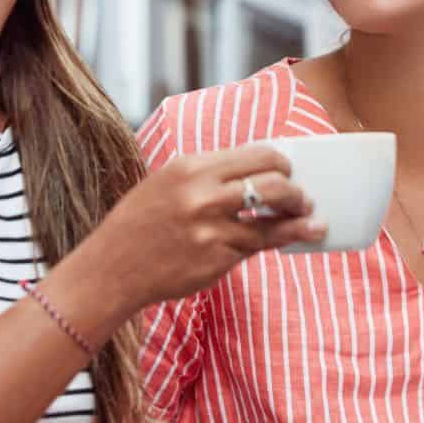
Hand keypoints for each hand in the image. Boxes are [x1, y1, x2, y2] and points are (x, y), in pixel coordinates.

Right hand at [84, 145, 326, 312]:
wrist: (112, 268)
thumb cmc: (139, 224)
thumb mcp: (166, 182)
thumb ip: (206, 173)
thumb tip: (252, 170)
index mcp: (191, 167)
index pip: (255, 154)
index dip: (279, 161)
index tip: (288, 168)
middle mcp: (203, 194)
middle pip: (272, 182)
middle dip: (295, 189)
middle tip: (303, 196)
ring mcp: (212, 229)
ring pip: (273, 218)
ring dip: (299, 218)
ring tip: (311, 218)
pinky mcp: (217, 259)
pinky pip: (259, 246)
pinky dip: (282, 240)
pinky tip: (298, 236)